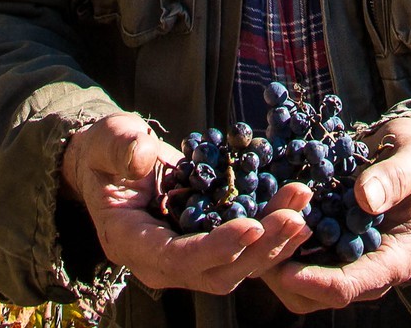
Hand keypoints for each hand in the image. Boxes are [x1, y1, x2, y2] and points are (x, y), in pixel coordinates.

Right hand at [61, 113, 313, 294]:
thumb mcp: (109, 139)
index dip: (216, 247)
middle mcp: (163, 262)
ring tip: (302, 207)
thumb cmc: (108, 150)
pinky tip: (298, 210)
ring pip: (237, 265)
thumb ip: (122, 147)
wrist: (113, 162)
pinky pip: (244, 249)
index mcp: (133, 242)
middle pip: (217, 272)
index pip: (178, 258)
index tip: (252, 226)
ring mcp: (188, 258)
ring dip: (274, 241)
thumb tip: (143, 154)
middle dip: (259, 247)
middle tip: (294, 215)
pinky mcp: (208, 243)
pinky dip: (271, 234)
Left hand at [259, 115, 410, 313]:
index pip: (349, 286)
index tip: (285, 268)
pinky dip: (277, 238)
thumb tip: (366, 199)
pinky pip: (296, 254)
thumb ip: (394, 178)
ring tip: (255, 227)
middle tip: (257, 244)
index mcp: (394, 260)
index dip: (315, 281)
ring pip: (299, 280)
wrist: (409, 149)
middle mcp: (367, 269)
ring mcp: (345, 258)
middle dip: (284, 273)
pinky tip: (260, 214)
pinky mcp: (328, 243)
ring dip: (275, 256)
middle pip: (317, 294)